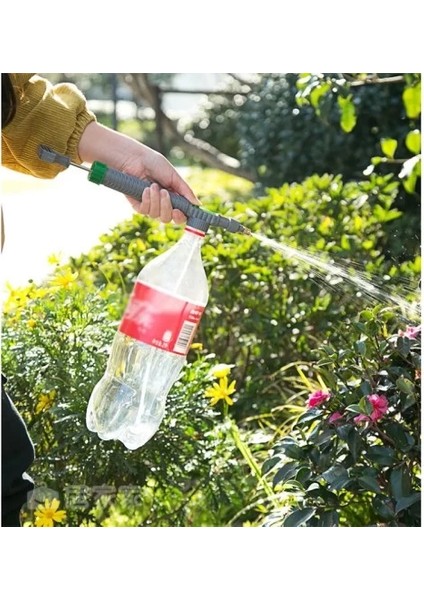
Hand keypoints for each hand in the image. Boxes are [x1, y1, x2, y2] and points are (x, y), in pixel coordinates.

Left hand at [78, 122, 198, 223]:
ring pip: (157, 216)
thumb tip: (198, 204)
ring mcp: (149, 205)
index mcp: (173, 197)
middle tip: (165, 194)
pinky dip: (146, 200)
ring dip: (156, 201)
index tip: (180, 212)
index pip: (180, 215)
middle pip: (168, 219)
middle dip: (167, 208)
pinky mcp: (137, 205)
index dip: (181, 217)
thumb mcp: (173, 175)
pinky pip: (144, 211)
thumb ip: (185, 191)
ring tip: (153, 185)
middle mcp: (161, 203)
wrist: (133, 158)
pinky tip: (144, 189)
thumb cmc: (152, 162)